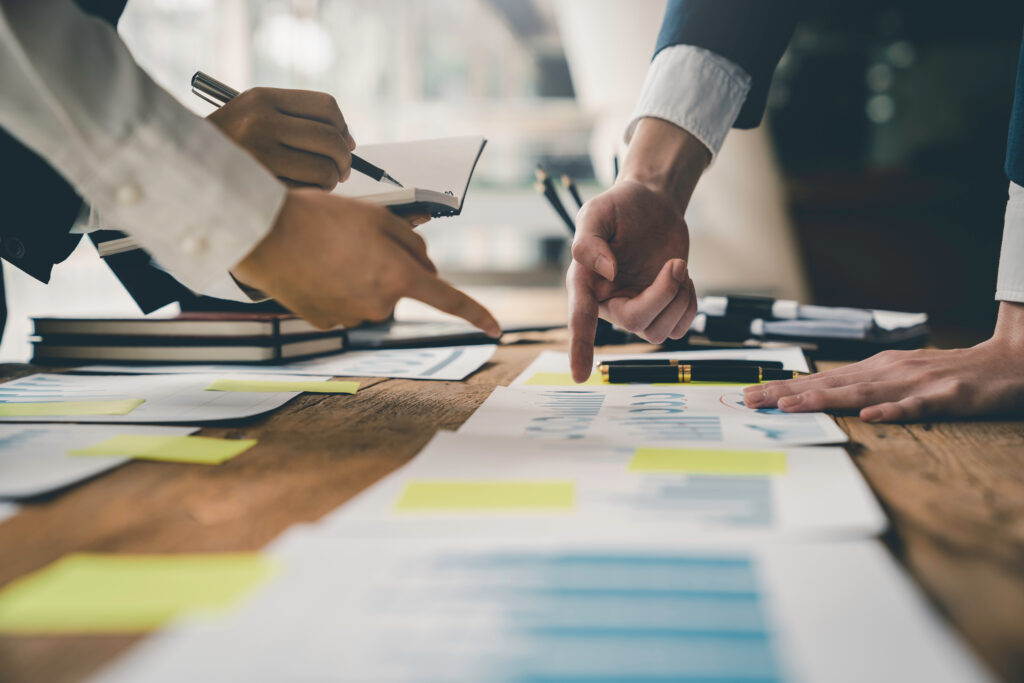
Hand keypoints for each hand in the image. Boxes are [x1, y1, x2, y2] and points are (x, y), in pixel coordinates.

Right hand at [208, 87, 354, 189]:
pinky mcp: (261, 187)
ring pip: (326, 169)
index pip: (326, 106)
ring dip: (331, 180)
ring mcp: (260, 156)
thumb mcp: (250, 116)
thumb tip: (346, 140)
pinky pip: (311, 193)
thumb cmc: (225, 147)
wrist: (179, 169)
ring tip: (319, 183)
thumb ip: (293, 120)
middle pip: (331, 139)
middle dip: (345, 159)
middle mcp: (261, 123)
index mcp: (261, 99)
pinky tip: (304, 194)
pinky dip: (316, 196)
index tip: (346, 143)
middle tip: (342, 170)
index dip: (343, 127)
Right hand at [231, 188, 500, 334]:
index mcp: (399, 277)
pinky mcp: (327, 324)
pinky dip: (338, 290)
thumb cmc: (322, 217)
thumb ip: (411, 243)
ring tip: (331, 252)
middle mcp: (380, 305)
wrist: (265, 235)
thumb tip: (426, 267)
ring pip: (373, 296)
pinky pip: (346, 306)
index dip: (475, 313)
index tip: (496, 330)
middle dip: (391, 267)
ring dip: (362, 277)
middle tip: (358, 241)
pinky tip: (317, 270)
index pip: (447, 299)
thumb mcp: (377, 216)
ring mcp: (353, 318)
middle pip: (401, 287)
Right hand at [568, 119, 707, 381]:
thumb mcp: (595, 212)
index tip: (580, 375)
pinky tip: (684, 281)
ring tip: (678, 266)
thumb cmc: (620, 207)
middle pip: (635, 322)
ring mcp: (637, 310)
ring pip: (660, 331)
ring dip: (679, 298)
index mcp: (585, 283)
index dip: (580, 347)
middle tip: (676, 264)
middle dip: (662, 296)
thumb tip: (606, 272)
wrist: (653, 203)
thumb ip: (589, 241)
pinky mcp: (663, 311)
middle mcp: (609, 304)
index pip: (581, 319)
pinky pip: (680, 328)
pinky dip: (689, 305)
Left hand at [743, 302, 1023, 421]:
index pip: (821, 380)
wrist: (1006, 362)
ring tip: (792, 406)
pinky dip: (892, 411)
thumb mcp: (899, 377)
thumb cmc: (948, 373)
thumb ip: (864, 386)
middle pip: (830, 384)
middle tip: (753, 401)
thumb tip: (821, 395)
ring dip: (825, 399)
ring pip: (862, 392)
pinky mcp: (945, 395)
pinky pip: (915, 405)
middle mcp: (888, 371)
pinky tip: (869, 416)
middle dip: (789, 393)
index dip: (785, 388)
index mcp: (875, 369)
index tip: (751, 396)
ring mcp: (915, 382)